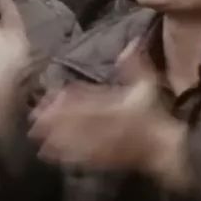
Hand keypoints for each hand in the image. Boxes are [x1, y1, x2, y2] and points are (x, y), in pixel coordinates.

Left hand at [30, 42, 191, 190]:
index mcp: (118, 106)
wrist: (166, 148)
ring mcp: (106, 143)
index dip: (71, 99)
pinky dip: (66, 156)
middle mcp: (109, 125)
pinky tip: (50, 155)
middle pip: (79, 121)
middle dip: (56, 120)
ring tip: (36, 135)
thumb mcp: (148, 85)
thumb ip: (136, 65)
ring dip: (57, 137)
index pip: (91, 101)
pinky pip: (83, 157)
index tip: (52, 95)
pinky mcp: (104, 158)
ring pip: (78, 140)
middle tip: (34, 117)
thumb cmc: (155, 115)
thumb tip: (131, 42)